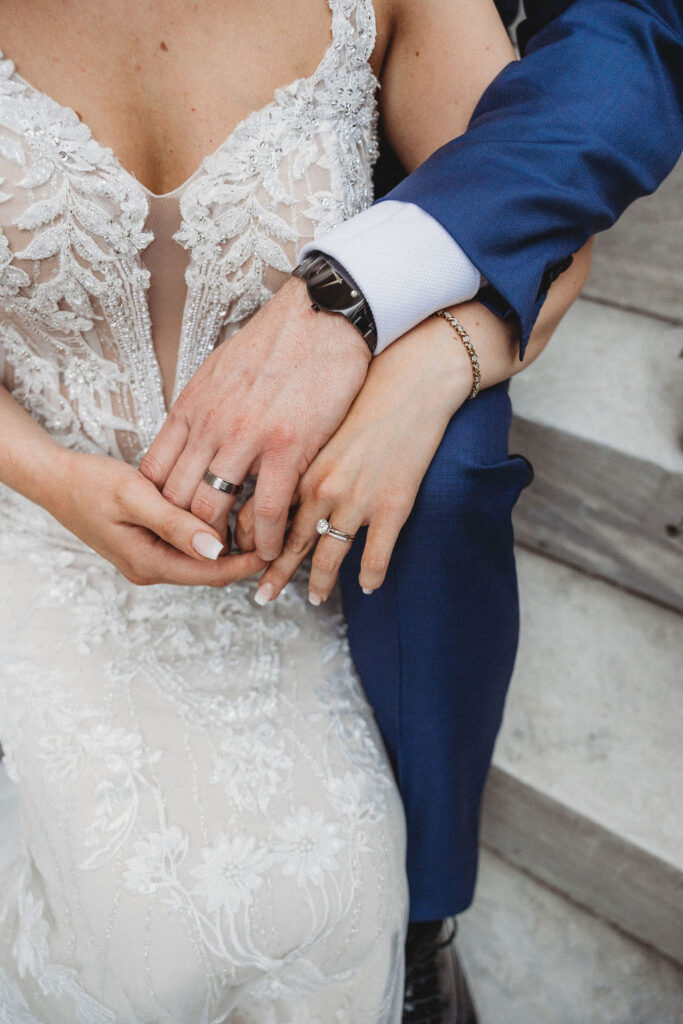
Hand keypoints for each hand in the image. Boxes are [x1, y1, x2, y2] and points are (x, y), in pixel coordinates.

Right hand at [46, 451, 265, 586]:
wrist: (56, 480)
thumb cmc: (91, 483)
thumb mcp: (135, 497)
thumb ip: (175, 524)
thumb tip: (216, 550)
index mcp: (149, 563)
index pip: (212, 574)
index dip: (247, 562)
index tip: (276, 544)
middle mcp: (151, 568)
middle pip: (210, 570)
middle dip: (242, 553)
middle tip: (273, 526)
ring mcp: (149, 558)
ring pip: (200, 557)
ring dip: (227, 542)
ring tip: (254, 516)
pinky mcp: (149, 543)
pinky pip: (187, 545)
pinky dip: (208, 532)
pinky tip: (223, 509)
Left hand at [139, 277, 370, 560]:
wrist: (323, 316)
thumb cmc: (279, 342)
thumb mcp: (219, 370)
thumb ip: (202, 408)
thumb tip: (190, 435)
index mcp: (191, 408)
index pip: (154, 474)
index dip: (159, 509)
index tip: (174, 526)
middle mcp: (210, 426)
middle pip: (176, 501)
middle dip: (185, 535)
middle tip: (202, 553)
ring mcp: (246, 439)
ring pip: (213, 512)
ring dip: (223, 544)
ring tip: (235, 559)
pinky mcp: (287, 447)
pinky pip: (267, 510)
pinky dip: (267, 539)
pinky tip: (274, 549)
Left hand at [236, 316, 472, 603]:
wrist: (412, 379)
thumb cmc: (363, 390)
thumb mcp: (314, 417)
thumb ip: (292, 448)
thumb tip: (270, 469)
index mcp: (297, 464)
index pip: (261, 516)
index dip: (250, 542)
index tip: (243, 557)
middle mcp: (321, 488)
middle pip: (289, 544)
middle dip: (273, 575)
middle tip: (261, 596)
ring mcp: (357, 501)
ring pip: (329, 557)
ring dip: (319, 584)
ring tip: (314, 599)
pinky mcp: (393, 506)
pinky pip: (376, 556)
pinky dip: (370, 577)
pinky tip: (367, 586)